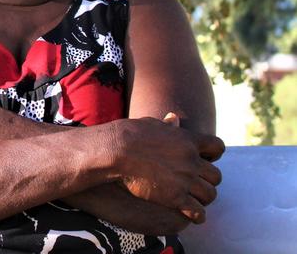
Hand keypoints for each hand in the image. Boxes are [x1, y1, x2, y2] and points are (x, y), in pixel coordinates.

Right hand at [110, 114, 224, 223]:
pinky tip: (193, 215)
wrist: (117, 151)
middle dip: (208, 180)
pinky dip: (197, 215)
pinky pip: (198, 211)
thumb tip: (173, 118)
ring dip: (203, 198)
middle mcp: (191, 160)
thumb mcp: (151, 125)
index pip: (218, 147)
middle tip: (198, 184)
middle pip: (216, 176)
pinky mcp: (175, 197)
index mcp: (188, 140)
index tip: (205, 159)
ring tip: (195, 200)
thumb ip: (167, 125)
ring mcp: (185, 179)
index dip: (213, 155)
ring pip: (210, 194)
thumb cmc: (130, 135)